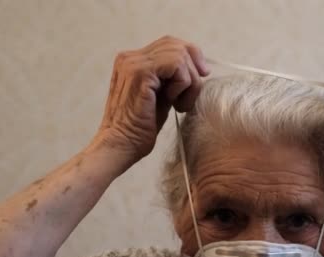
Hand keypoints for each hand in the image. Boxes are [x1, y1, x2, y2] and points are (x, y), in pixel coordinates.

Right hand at [94, 36, 208, 164]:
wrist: (121, 145)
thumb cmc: (141, 127)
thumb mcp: (162, 96)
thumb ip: (173, 79)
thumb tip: (200, 69)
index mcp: (133, 60)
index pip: (171, 44)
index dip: (192, 57)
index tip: (202, 77)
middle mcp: (130, 57)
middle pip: (177, 44)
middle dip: (193, 69)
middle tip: (190, 96)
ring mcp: (133, 62)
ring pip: (180, 54)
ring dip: (190, 82)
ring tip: (180, 104)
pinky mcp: (140, 73)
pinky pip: (177, 66)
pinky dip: (184, 84)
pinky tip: (174, 102)